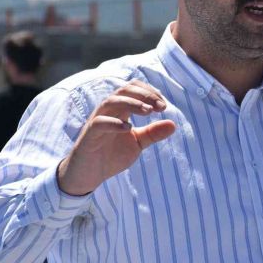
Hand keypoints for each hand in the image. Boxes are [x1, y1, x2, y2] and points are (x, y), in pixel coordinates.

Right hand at [57, 79, 175, 195]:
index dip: (150, 92)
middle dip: (145, 95)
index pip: (133, 88)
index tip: (164, 106)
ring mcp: (97, 121)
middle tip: (161, 107)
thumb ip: (153, 133)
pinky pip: (99, 123)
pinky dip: (114, 123)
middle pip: (124, 90)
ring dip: (132, 103)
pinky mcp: (89, 135)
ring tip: (148, 112)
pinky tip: (128, 128)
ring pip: (111, 101)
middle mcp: (108, 111)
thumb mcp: (138, 143)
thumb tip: (173, 124)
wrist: (89, 175)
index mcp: (120, 110)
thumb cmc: (111, 155)